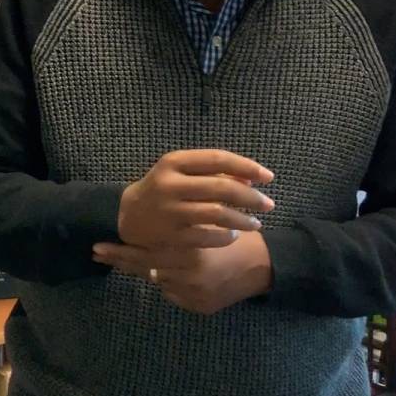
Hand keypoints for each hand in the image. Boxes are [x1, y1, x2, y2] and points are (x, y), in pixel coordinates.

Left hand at [92, 232, 273, 314]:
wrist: (265, 266)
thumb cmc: (236, 235)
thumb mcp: (209, 221)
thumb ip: (180, 226)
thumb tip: (148, 227)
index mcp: (190, 252)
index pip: (145, 253)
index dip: (120, 251)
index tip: (97, 246)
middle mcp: (190, 277)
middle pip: (146, 270)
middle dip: (121, 261)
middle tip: (96, 253)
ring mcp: (195, 295)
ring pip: (161, 281)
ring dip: (150, 269)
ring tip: (127, 258)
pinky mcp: (201, 308)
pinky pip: (176, 295)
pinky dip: (171, 283)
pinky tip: (167, 272)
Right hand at [117, 149, 274, 248]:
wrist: (126, 215)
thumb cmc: (162, 189)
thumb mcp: (180, 172)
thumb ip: (212, 171)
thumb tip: (251, 179)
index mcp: (173, 162)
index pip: (218, 158)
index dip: (247, 166)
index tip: (268, 177)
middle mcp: (170, 185)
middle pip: (221, 188)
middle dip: (251, 197)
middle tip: (268, 204)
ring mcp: (170, 211)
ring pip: (218, 214)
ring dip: (243, 219)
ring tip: (255, 223)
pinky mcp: (171, 236)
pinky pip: (208, 237)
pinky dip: (225, 237)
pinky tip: (233, 236)